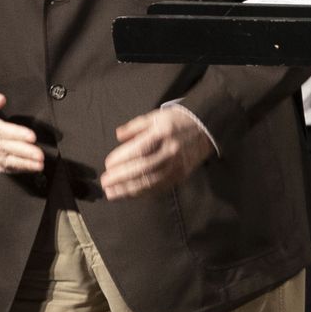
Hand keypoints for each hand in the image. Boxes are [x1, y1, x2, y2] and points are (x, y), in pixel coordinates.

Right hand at [0, 83, 43, 172]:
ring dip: (22, 164)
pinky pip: (0, 166)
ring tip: (38, 165)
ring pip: (4, 160)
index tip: (31, 136)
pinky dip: (13, 169)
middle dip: (24, 152)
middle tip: (40, 155)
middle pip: (4, 147)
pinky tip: (26, 169)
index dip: (16, 134)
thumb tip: (1, 100)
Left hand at [100, 106, 215, 200]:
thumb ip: (136, 126)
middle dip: (121, 177)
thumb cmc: (176, 121)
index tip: (108, 164)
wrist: (205, 128)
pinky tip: (130, 195)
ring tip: (112, 193)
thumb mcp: (156, 116)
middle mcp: (170, 151)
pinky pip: (160, 187)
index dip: (123, 158)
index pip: (140, 149)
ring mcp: (177, 165)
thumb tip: (118, 135)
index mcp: (163, 133)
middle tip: (105, 182)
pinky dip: (143, 193)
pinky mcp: (181, 175)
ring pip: (151, 181)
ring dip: (129, 189)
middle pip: (143, 168)